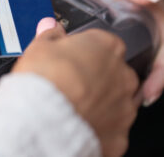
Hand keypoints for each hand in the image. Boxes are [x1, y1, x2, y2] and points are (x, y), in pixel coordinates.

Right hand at [13, 18, 138, 156]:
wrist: (43, 119)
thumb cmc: (44, 80)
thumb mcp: (39, 47)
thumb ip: (50, 35)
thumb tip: (51, 27)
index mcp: (107, 46)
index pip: (102, 44)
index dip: (84, 53)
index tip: (70, 60)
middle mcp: (123, 75)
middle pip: (113, 73)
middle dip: (97, 79)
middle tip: (71, 85)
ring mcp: (124, 107)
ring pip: (115, 103)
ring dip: (100, 105)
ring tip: (73, 108)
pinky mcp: (119, 135)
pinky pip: (111, 131)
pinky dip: (98, 130)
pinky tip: (79, 127)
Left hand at [52, 0, 163, 105]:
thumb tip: (153, 1)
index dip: (163, 68)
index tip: (150, 92)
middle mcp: (137, 0)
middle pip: (155, 45)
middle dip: (148, 77)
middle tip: (129, 102)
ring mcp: (121, 1)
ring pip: (136, 41)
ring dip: (131, 68)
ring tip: (114, 91)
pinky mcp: (105, 0)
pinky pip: (116, 31)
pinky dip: (112, 52)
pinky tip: (96, 63)